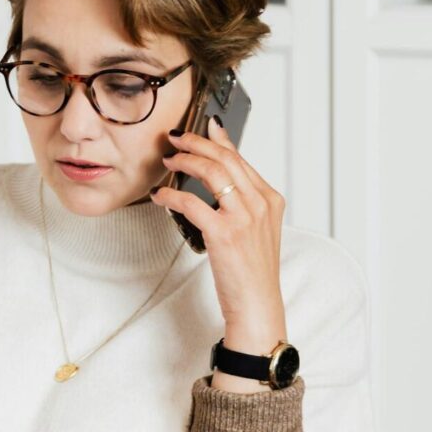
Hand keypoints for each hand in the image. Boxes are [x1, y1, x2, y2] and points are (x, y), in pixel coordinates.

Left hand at [151, 117, 287, 392]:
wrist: (258, 304)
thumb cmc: (252, 272)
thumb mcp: (256, 230)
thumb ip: (242, 203)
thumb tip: (217, 181)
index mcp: (270, 199)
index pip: (241, 159)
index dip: (218, 140)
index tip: (203, 127)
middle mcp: (260, 203)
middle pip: (225, 158)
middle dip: (197, 142)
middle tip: (175, 138)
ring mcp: (244, 217)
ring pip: (211, 172)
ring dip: (185, 160)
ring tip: (168, 159)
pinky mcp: (224, 233)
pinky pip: (192, 202)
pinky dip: (172, 195)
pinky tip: (160, 196)